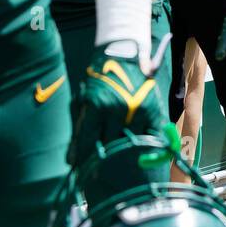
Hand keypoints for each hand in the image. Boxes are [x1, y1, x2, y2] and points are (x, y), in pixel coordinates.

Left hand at [69, 43, 166, 166]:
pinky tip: (141, 155)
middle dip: (101, 156)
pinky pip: (152, 136)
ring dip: (122, 150)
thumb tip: (72, 159)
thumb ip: (78, 127)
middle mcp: (118, 108)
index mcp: (96, 105)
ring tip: (116, 157)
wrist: (122, 56)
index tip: (79, 170)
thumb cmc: (97, 80)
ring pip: (130, 142)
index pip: (88, 140)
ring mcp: (138, 109)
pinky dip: (147, 146)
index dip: (82, 158)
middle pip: (109, 144)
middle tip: (95, 168)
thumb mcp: (81, 99)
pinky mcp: (154, 109)